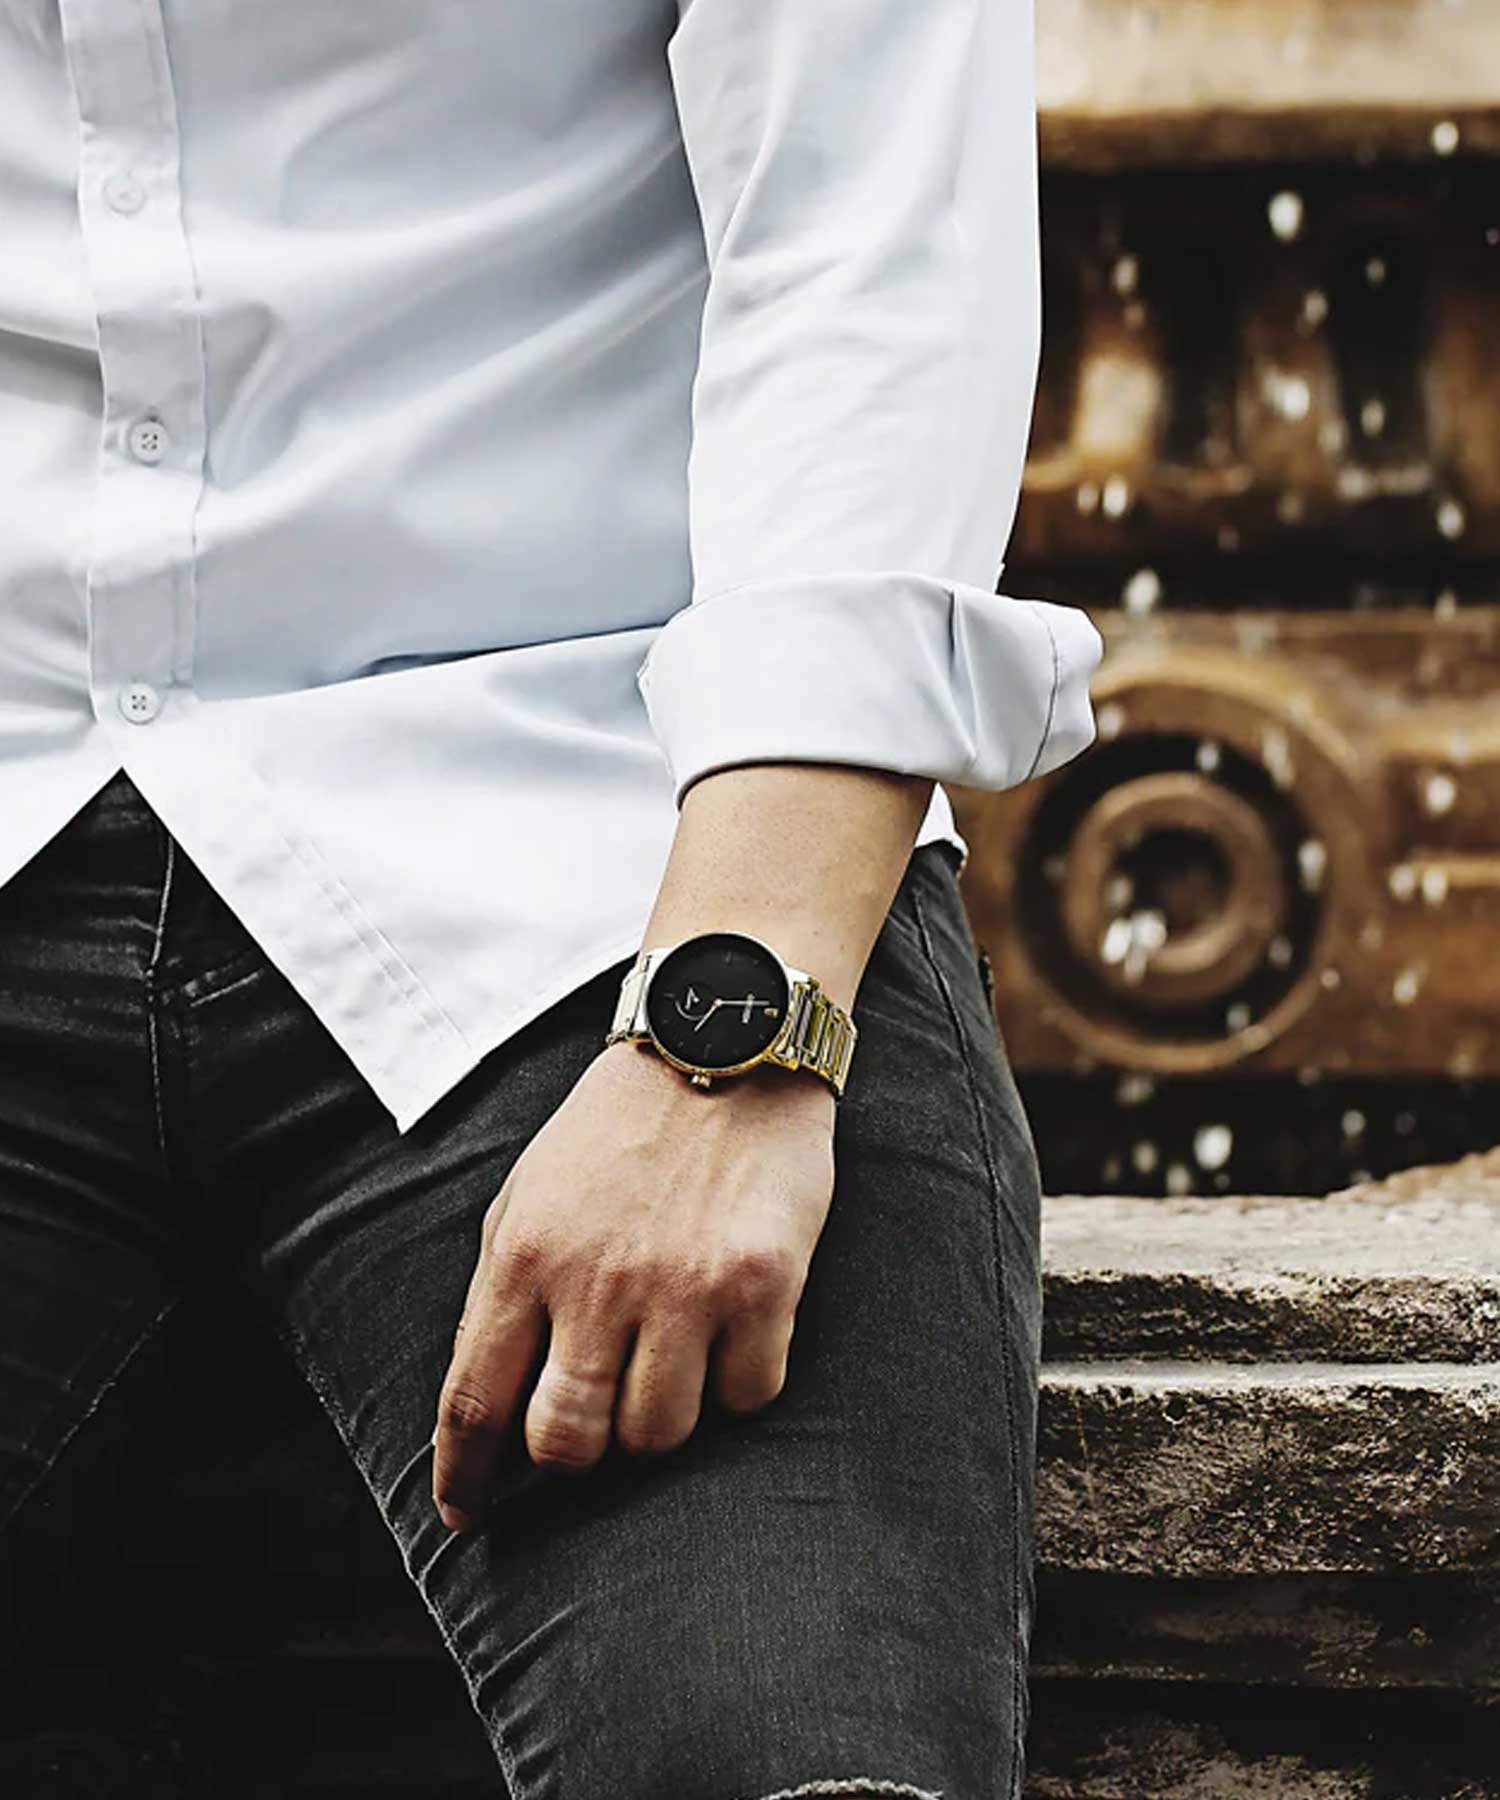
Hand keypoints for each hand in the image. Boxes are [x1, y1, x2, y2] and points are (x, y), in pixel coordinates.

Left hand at [431, 1038, 836, 1531]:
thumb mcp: (530, 1192)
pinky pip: (746, 1398)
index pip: (475, 1401)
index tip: (465, 1516)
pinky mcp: (766, 1284)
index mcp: (525, 1254)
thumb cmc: (619, 1128)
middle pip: (567, 1443)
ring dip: (660, 1416)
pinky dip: (737, 1385)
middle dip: (573, 1454)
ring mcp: (686, 1286)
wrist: (724, 1040)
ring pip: (659, 1435)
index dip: (463, 1476)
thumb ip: (502, 1292)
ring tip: (671, 1355)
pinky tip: (732, 1332)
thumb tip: (485, 1404)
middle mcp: (599, 1279)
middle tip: (595, 1420)